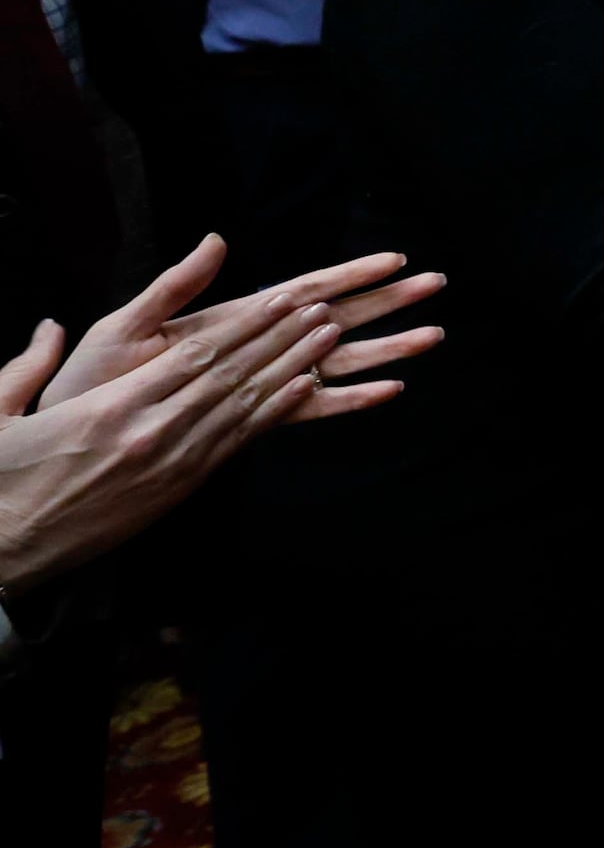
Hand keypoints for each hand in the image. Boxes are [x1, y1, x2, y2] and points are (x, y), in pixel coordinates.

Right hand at [0, 263, 425, 595]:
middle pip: (230, 374)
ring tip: (328, 336)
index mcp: (110, 408)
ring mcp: (168, 464)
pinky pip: (233, 444)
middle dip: (281, 337)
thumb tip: (49, 326)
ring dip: (290, 367)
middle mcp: (148, 432)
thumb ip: (28, 365)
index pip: (194, 355)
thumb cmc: (2, 480)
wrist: (7, 550)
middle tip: (323, 306)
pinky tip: (304, 389)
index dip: (246, 324)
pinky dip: (272, 413)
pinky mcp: (176, 489)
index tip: (282, 297)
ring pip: (242, 406)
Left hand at [41, 237, 446, 415]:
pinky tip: (387, 392)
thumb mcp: (127, 324)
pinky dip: (351, 400)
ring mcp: (259, 384)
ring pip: (337, 362)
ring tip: (431, 336)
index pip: (306, 287)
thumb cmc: (93, 382)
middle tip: (435, 285)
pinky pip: (312, 410)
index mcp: (232, 320)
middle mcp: (256, 350)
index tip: (395, 257)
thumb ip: (176, 286)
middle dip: (388, 302)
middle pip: (338, 319)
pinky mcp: (251, 421)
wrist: (74, 441)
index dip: (351, 272)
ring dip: (386, 348)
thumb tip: (215, 240)